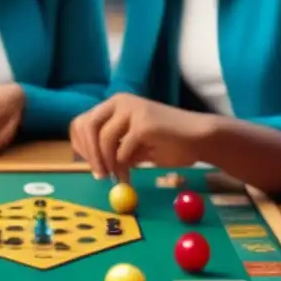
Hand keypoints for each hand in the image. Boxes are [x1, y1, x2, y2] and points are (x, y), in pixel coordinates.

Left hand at [69, 93, 199, 180]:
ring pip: (103, 139)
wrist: (200, 138)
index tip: (91, 166)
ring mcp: (132, 110)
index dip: (81, 147)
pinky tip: (130, 175)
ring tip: (116, 177)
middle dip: (89, 154)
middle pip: (87, 126)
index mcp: (114, 104)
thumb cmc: (168, 141)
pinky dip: (124, 166)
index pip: (82, 122)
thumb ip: (113, 147)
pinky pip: (123, 150)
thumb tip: (93, 163)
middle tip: (99, 175)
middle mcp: (120, 102)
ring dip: (107, 163)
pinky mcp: (144, 123)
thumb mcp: (133, 143)